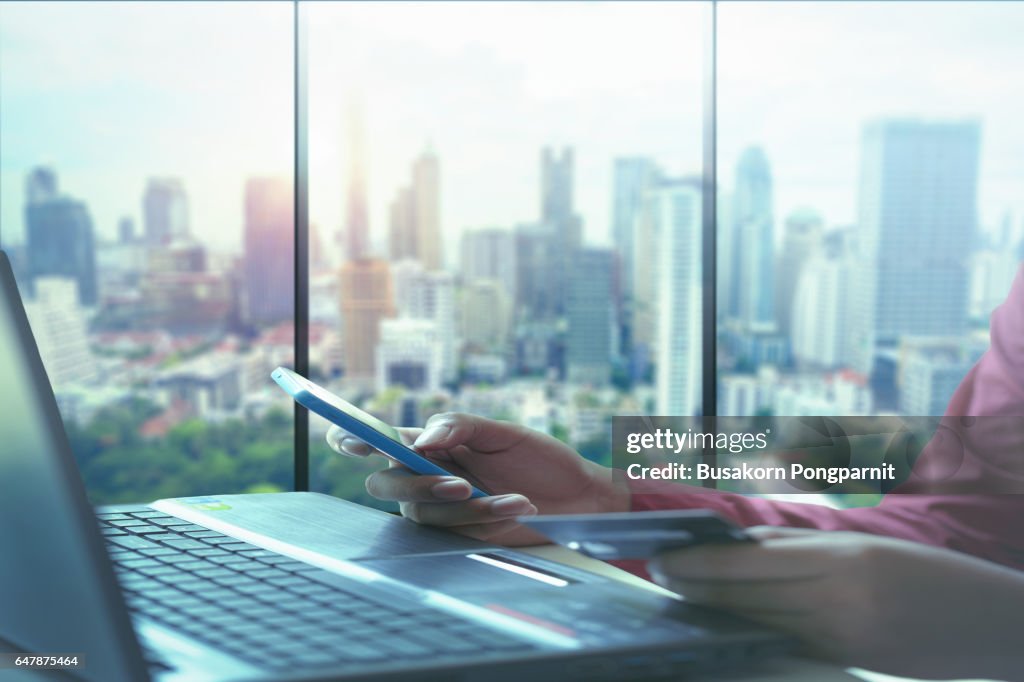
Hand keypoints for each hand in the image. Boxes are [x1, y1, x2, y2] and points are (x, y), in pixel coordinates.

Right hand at [327, 412, 627, 543]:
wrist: (579, 496)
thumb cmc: (540, 459)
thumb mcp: (503, 432)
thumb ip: (459, 427)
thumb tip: (420, 439)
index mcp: (430, 443)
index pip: (380, 439)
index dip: (353, 439)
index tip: (351, 441)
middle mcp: (426, 476)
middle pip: (386, 484)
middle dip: (415, 486)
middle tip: (460, 482)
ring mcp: (440, 508)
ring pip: (422, 512)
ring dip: (466, 505)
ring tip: (512, 497)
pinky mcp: (460, 534)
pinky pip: (455, 529)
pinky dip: (488, 516)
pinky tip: (519, 505)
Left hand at [648, 527, 1023, 679]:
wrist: (996, 627)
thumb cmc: (932, 574)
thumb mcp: (866, 545)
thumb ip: (800, 547)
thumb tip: (741, 546)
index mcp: (842, 562)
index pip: (748, 563)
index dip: (699, 563)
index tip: (663, 556)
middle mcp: (837, 603)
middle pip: (745, 596)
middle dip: (695, 586)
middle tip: (659, 573)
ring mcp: (843, 641)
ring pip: (758, 623)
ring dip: (716, 610)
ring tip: (682, 595)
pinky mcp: (848, 664)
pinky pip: (786, 644)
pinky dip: (752, 630)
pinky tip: (729, 620)